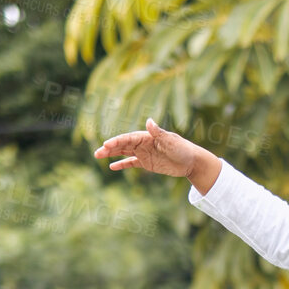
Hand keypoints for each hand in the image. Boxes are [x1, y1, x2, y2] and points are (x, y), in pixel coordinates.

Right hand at [95, 119, 218, 191]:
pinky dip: (122, 164)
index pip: (128, 138)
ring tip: (98, 156)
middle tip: (97, 152)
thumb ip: (158, 132)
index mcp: (147, 136)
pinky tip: (112, 167)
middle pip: (122, 145)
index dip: (116, 141)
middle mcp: (143, 143)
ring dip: (112, 154)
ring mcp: (143, 153)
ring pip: (124, 152)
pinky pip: (131, 163)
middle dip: (109, 148)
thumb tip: (149, 121)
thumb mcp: (170, 141)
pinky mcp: (146, 163)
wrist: (191, 161)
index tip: (106, 145)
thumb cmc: (182, 149)